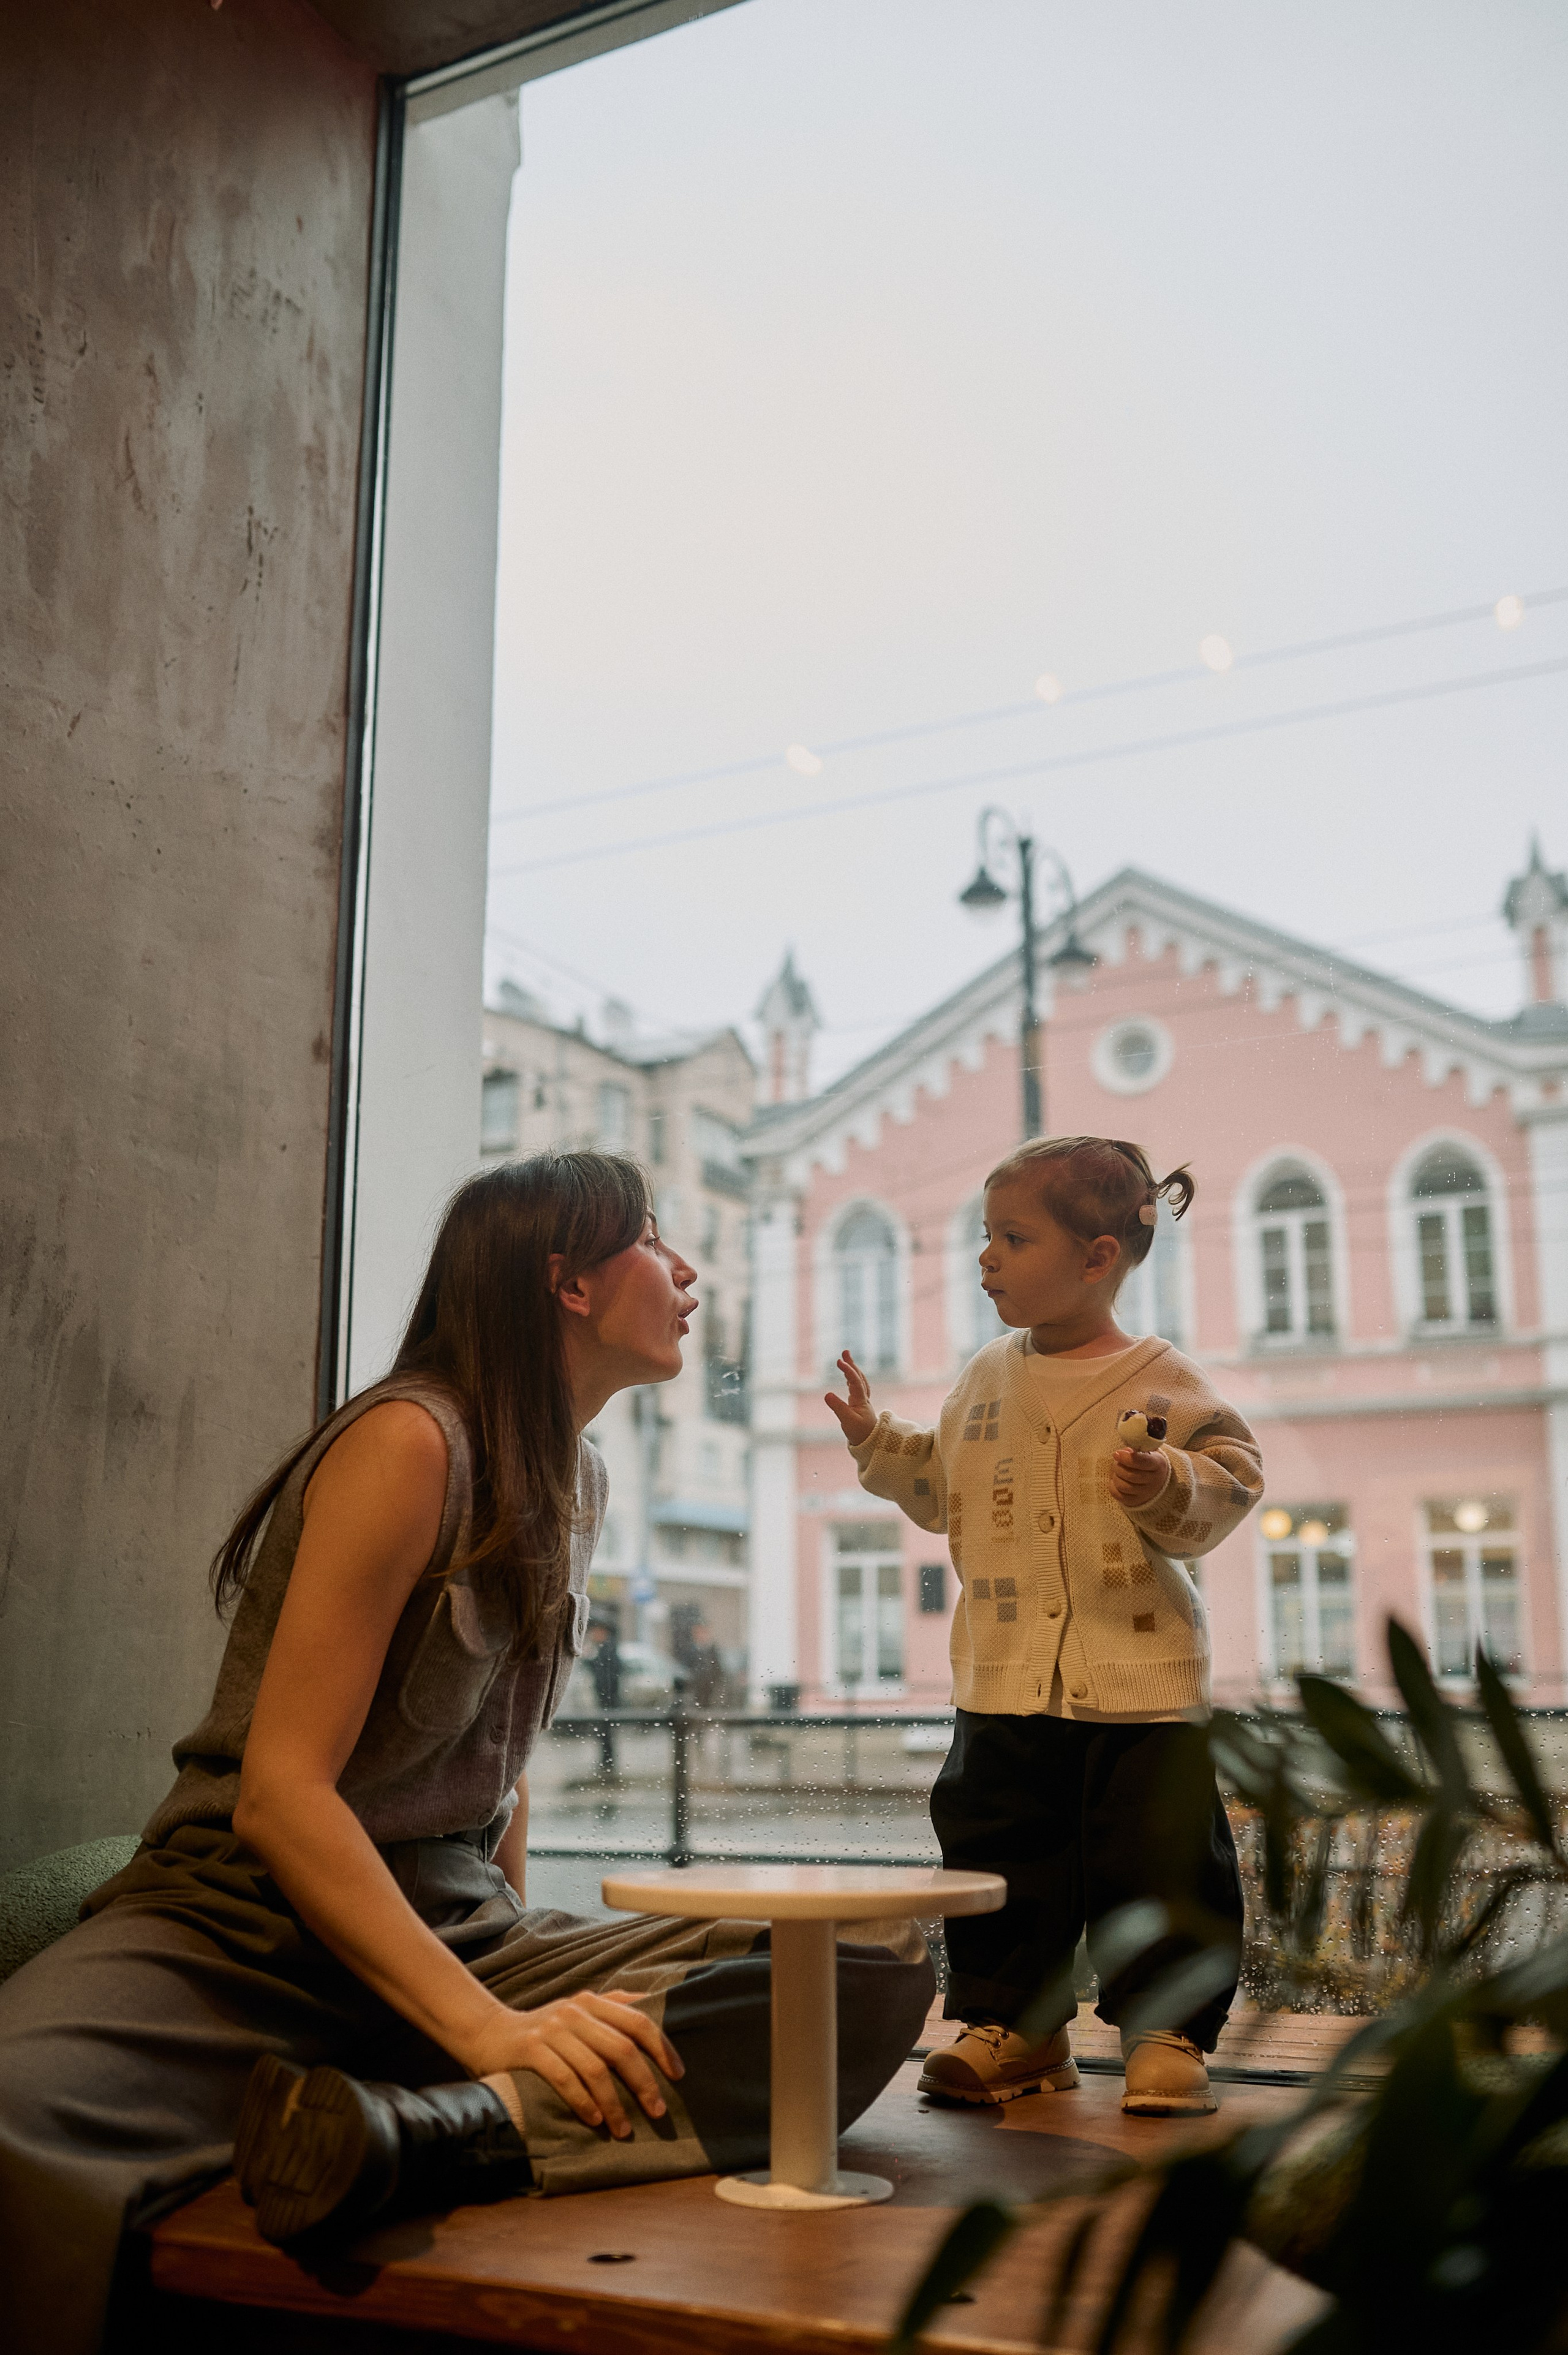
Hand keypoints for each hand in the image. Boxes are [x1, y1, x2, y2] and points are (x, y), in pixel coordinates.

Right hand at [460, 1989, 682, 2139]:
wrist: (488, 2031)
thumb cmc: (543, 2028)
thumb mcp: (578, 2011)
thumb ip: (611, 2009)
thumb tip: (653, 2012)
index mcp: (592, 2002)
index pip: (638, 2020)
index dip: (662, 2047)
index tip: (678, 2074)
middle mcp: (576, 2011)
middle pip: (622, 2048)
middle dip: (644, 2083)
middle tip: (658, 2111)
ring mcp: (553, 2029)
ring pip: (595, 2068)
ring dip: (614, 2103)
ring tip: (625, 2129)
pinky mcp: (531, 2049)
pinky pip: (564, 2078)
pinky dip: (583, 2101)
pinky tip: (594, 2119)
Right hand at [824, 1350, 876, 1445]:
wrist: (871, 1444)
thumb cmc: (860, 1433)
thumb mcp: (847, 1421)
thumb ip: (838, 1407)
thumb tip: (827, 1394)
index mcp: (861, 1400)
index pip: (855, 1381)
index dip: (848, 1370)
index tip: (839, 1361)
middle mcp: (863, 1398)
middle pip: (859, 1377)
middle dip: (851, 1364)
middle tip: (844, 1352)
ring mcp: (862, 1402)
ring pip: (859, 1381)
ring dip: (853, 1370)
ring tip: (845, 1360)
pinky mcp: (860, 1406)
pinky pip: (857, 1388)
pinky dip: (852, 1379)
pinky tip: (848, 1378)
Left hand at [1109, 1447, 1170, 1508]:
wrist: (1157, 1480)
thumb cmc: (1148, 1462)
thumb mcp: (1147, 1452)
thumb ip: (1136, 1449)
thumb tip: (1124, 1452)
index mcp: (1158, 1465)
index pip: (1142, 1462)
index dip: (1127, 1458)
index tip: (1117, 1453)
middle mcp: (1154, 1481)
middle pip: (1130, 1475)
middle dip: (1118, 1466)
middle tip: (1116, 1461)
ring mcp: (1145, 1494)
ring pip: (1122, 1486)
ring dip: (1115, 1476)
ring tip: (1117, 1470)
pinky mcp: (1135, 1501)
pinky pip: (1118, 1495)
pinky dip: (1113, 1486)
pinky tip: (1116, 1479)